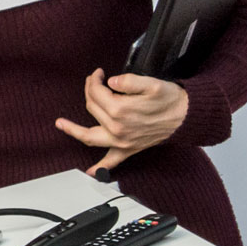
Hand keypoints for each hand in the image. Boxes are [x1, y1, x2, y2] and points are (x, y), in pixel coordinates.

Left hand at [55, 69, 188, 175]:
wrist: (186, 117)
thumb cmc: (170, 100)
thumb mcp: (151, 83)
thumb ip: (129, 81)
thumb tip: (111, 82)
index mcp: (120, 110)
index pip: (97, 92)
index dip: (95, 80)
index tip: (98, 73)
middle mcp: (117, 128)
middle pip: (92, 108)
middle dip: (89, 91)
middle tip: (93, 81)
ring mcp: (121, 141)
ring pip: (90, 136)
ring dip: (74, 131)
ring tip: (61, 124)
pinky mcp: (128, 149)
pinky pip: (111, 162)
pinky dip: (99, 168)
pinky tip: (90, 172)